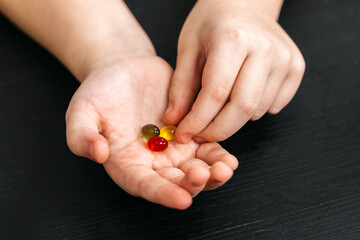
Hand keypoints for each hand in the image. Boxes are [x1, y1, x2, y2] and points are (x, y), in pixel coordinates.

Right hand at [65, 56, 237, 208]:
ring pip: (197, 169)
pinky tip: (228, 157)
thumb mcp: (82, 111)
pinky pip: (207, 147)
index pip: (146, 186)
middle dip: (194, 184)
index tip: (182, 200)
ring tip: (225, 168)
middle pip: (177, 182)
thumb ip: (82, 135)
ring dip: (213, 173)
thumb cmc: (99, 92)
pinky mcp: (190, 131)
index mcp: (128, 165)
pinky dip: (218, 153)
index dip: (164, 194)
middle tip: (206, 175)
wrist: (123, 69)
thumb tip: (97, 153)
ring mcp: (174, 148)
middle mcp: (154, 162)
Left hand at [164, 0, 305, 142]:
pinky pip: (273, 107)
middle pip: (242, 108)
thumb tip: (174, 120)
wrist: (245, 4)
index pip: (216, 93)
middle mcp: (265, 49)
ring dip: (233, 119)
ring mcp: (286, 59)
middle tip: (201, 134)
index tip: (184, 133)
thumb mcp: (188, 48)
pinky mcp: (296, 68)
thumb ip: (181, 87)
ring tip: (219, 105)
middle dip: (218, 130)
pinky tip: (241, 93)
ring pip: (257, 111)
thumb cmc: (213, 23)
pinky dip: (253, 111)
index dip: (197, 121)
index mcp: (233, 39)